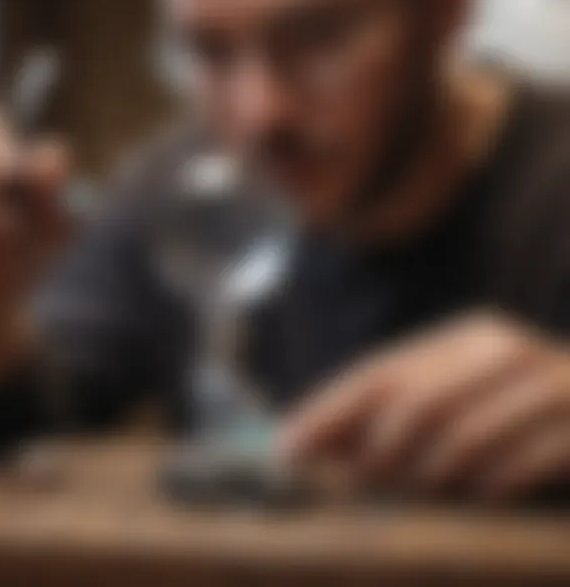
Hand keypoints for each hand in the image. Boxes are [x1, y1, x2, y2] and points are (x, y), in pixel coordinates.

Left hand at [279, 313, 569, 502]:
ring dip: (432, 472)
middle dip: (377, 449)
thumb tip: (312, 440)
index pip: (378, 374)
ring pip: (464, 432)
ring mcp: (547, 379)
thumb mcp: (455, 399)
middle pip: (414, 400)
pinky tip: (479, 494)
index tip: (288, 449)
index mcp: (462, 337)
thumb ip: (393, 413)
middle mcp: (500, 348)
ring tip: (421, 489)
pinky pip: (523, 460)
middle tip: (359, 482)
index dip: (328, 412)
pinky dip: (491, 483)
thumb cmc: (517, 409)